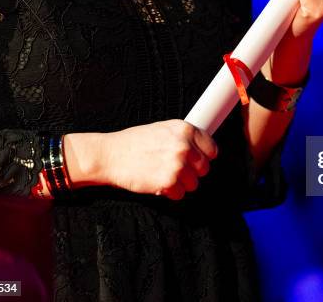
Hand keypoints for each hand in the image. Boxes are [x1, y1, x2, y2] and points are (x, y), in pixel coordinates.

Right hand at [64, 120, 217, 200]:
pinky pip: (180, 194)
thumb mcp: (162, 129)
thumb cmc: (134, 142)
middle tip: (175, 169)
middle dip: (191, 172)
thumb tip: (203, 148)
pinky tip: (157, 182)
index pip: (212, 148)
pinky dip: (169, 192)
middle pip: (204, 168)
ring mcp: (177, 165)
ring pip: (194, 184)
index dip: (204, 156)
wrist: (110, 155)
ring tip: (164, 174)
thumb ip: (184, 137)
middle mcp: (184, 146)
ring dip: (181, 183)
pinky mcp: (168, 182)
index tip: (196, 160)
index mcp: (185, 129)